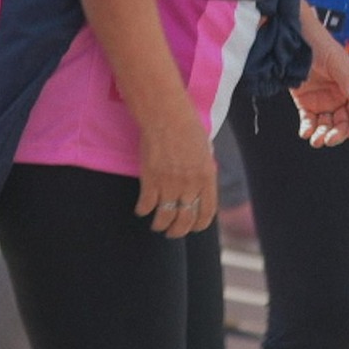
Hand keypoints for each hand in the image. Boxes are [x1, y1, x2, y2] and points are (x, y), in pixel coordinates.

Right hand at [134, 102, 218, 237]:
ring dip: (160, 225)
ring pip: (165, 216)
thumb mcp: (205, 150)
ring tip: (156, 225)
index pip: (206, 212)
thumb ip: (204, 170)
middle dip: (178, 231)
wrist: (165, 115)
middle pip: (186, 220)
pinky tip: (141, 210)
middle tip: (171, 232)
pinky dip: (142, 210)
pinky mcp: (150, 179)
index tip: (192, 227)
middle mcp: (190, 185)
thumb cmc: (186, 126)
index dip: (199, 225)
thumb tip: (202, 182)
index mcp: (207, 178)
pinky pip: (146, 204)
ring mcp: (169, 183)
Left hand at [291, 12, 348, 146]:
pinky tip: (306, 132)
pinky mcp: (305, 102)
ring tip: (316, 140)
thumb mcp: (338, 61)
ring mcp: (321, 100)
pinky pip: (309, 120)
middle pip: (343, 122)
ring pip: (326, 124)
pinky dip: (308, 128)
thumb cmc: (319, 44)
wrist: (294, 39)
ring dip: (323, 135)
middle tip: (330, 139)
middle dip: (338, 133)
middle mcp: (338, 96)